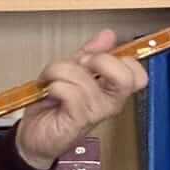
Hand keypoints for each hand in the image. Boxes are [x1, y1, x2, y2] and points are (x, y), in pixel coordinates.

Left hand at [13, 30, 147, 169]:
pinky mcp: (78, 122)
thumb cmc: (54, 104)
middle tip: (78, 65)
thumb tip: (109, 35)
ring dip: (60, 71)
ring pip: (85, 78)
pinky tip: (50, 92)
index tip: (93, 57)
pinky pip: (70, 92)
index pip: (137, 73)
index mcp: (112, 89)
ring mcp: (95, 113)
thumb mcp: (72, 71)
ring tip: (50, 79)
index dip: (117, 58)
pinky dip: (54, 85)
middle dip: (97, 61)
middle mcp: (109, 102)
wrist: (33, 134)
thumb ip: (90, 53)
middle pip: (124, 77)